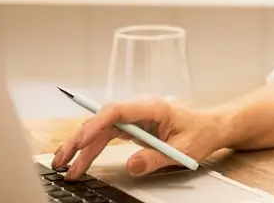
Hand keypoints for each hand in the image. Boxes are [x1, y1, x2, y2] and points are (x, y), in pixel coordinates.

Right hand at [52, 98, 229, 179]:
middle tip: (63, 159)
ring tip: (64, 166)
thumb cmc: (200, 133)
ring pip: (100, 129)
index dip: (96, 124)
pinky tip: (79, 160)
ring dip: (81, 146)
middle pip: (102, 120)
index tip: (82, 140)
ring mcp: (133, 117)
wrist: (210, 127)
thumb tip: (132, 166)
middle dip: (79, 139)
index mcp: (152, 107)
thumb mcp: (183, 150)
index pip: (117, 111)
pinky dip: (91, 148)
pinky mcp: (131, 127)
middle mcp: (138, 109)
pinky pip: (106, 135)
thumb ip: (156, 158)